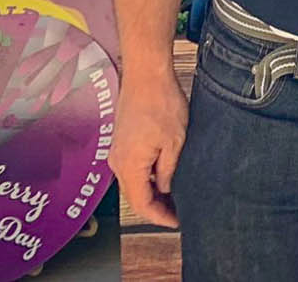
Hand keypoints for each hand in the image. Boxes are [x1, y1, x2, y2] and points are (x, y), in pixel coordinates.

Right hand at [110, 67, 187, 226]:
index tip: (178, 221)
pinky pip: (132, 168)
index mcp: (129, 166)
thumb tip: (166, 190)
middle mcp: (117, 162)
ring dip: (151, 192)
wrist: (146, 75)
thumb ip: (168, 171)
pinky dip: (147, 177)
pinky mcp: (121, 142)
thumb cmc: (162, 104)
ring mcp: (117, 151)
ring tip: (175, 196)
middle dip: (156, 207)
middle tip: (179, 211)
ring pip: (133, 182)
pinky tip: (164, 175)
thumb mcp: (175, 141)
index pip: (142, 204)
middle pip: (135, 196)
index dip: (159, 216)